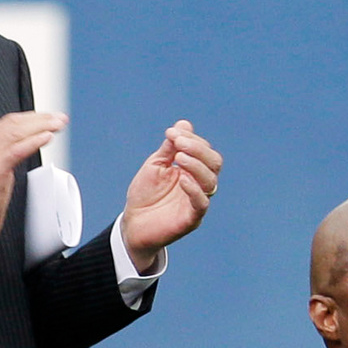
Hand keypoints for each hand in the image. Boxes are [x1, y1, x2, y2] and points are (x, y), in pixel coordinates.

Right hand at [0, 111, 67, 251]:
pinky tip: (46, 137)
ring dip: (41, 126)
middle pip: (14, 123)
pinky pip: (16, 150)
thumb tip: (28, 144)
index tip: (50, 117)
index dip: (32, 117)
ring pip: (16, 132)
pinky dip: (33, 141)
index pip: (8, 122)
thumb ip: (7, 154)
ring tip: (57, 125)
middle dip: (40, 118)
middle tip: (59, 118)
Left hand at [120, 120, 221, 272]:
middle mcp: (199, 184)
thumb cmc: (145, 194)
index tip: (171, 133)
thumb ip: (169, 147)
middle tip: (178, 143)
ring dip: (196, 165)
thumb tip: (183, 123)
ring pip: (211, 181)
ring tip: (178, 157)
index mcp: (192, 169)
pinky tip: (182, 178)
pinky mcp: (191, 218)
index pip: (204, 150)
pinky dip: (194, 189)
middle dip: (198, 149)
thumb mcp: (155, 165)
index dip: (191, 138)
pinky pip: (201, 203)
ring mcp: (196, 201)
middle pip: (214, 162)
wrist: (133, 224)